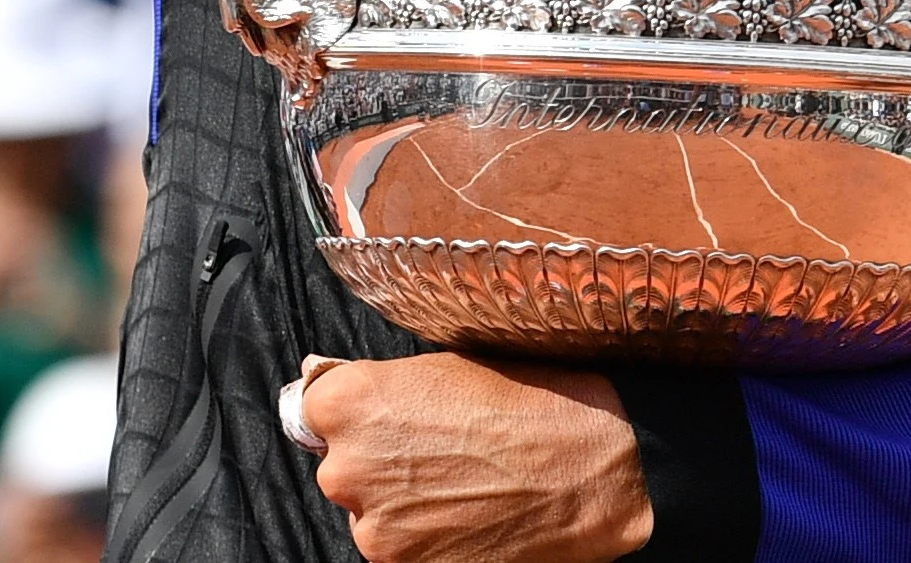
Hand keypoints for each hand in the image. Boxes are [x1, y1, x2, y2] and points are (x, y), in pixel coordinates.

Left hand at [298, 353, 652, 562]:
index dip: (351, 411)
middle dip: (379, 459)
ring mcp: (375, 528)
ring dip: (403, 503)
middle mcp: (347, 466)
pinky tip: (472, 517)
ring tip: (465, 486)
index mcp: (350, 402)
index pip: (310, 406)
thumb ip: (385, 385)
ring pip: (371, 512)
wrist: (600, 473)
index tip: (382, 416)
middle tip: (440, 450)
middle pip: (340, 464)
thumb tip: (330, 386)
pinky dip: (428, 538)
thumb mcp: (450, 365)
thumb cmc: (535, 404)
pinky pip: (402, 549)